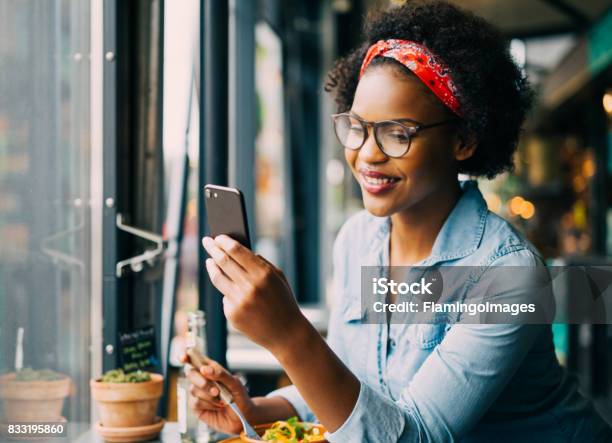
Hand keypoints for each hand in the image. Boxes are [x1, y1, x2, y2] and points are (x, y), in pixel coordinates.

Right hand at [180, 354, 253, 434]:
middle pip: (191, 373)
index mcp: (211, 369)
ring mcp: (198, 393)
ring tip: (222, 400)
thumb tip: (204, 369)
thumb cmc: (239, 397)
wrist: (242, 417)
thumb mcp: (235, 383)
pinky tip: (217, 406)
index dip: (187, 356)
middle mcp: (202, 380)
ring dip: (209, 395)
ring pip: (193, 389)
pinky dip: (208, 404)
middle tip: (216, 391)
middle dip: (201, 381)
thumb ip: (221, 374)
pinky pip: (195, 402)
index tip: (183, 357)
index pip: (195, 359)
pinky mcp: (196, 406)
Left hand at [202, 235, 308, 351]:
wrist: (287, 333)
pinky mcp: (232, 315)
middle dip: (212, 249)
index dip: (224, 242)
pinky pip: (225, 298)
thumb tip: (239, 250)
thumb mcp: (278, 278)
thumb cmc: (283, 302)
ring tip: (209, 261)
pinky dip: (228, 292)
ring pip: (218, 278)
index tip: (217, 236)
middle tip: (207, 241)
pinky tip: (232, 291)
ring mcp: (239, 301)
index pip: (236, 251)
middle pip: (223, 261)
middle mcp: (249, 286)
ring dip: (211, 266)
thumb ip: (261, 263)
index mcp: (263, 274)